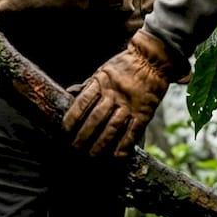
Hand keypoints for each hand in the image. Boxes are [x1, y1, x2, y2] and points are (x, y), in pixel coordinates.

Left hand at [61, 28, 187, 157]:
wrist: (152, 59)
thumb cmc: (123, 66)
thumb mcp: (102, 71)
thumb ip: (87, 86)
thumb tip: (68, 92)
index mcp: (100, 83)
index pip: (82, 103)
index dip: (72, 119)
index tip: (64, 132)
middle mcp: (114, 95)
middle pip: (95, 119)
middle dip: (83, 137)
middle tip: (74, 150)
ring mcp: (129, 104)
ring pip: (112, 127)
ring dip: (101, 144)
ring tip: (91, 157)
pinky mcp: (144, 112)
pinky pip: (133, 131)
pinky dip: (125, 145)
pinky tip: (117, 157)